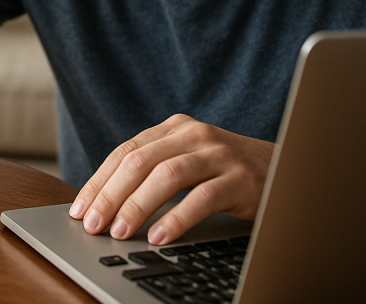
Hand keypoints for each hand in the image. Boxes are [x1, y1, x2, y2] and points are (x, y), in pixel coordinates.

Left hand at [68, 114, 272, 244]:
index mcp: (174, 128)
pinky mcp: (239, 178)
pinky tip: (160, 236)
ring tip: (119, 231)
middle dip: (110, 195)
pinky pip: (201, 198)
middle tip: (93, 224)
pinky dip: (176, 218)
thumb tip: (106, 206)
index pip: (125, 151)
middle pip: (140, 161)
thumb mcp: (189, 163)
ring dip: (137, 205)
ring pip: (167, 176)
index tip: (79, 209)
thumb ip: (154, 172)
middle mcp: (194, 134)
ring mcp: (218, 154)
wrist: (285, 171)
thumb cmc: (227, 173)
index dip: (99, 181)